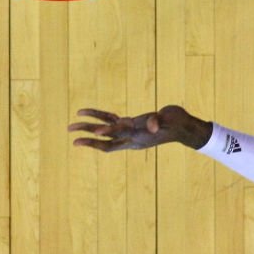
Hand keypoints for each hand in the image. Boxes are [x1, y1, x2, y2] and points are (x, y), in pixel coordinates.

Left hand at [68, 105, 211, 151]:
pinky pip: (113, 122)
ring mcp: (131, 133)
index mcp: (138, 136)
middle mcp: (131, 137)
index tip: (95, 132)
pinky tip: (92, 114)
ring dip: (89, 128)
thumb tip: (153, 125)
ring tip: (73, 125)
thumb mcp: (170, 119)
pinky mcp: (133, 125)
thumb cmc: (177, 122)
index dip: (107, 134)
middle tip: (70, 130)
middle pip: (105, 139)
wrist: (183, 128)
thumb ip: (160, 121)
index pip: (118, 136)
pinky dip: (102, 118)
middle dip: (87, 135)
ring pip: (106, 131)